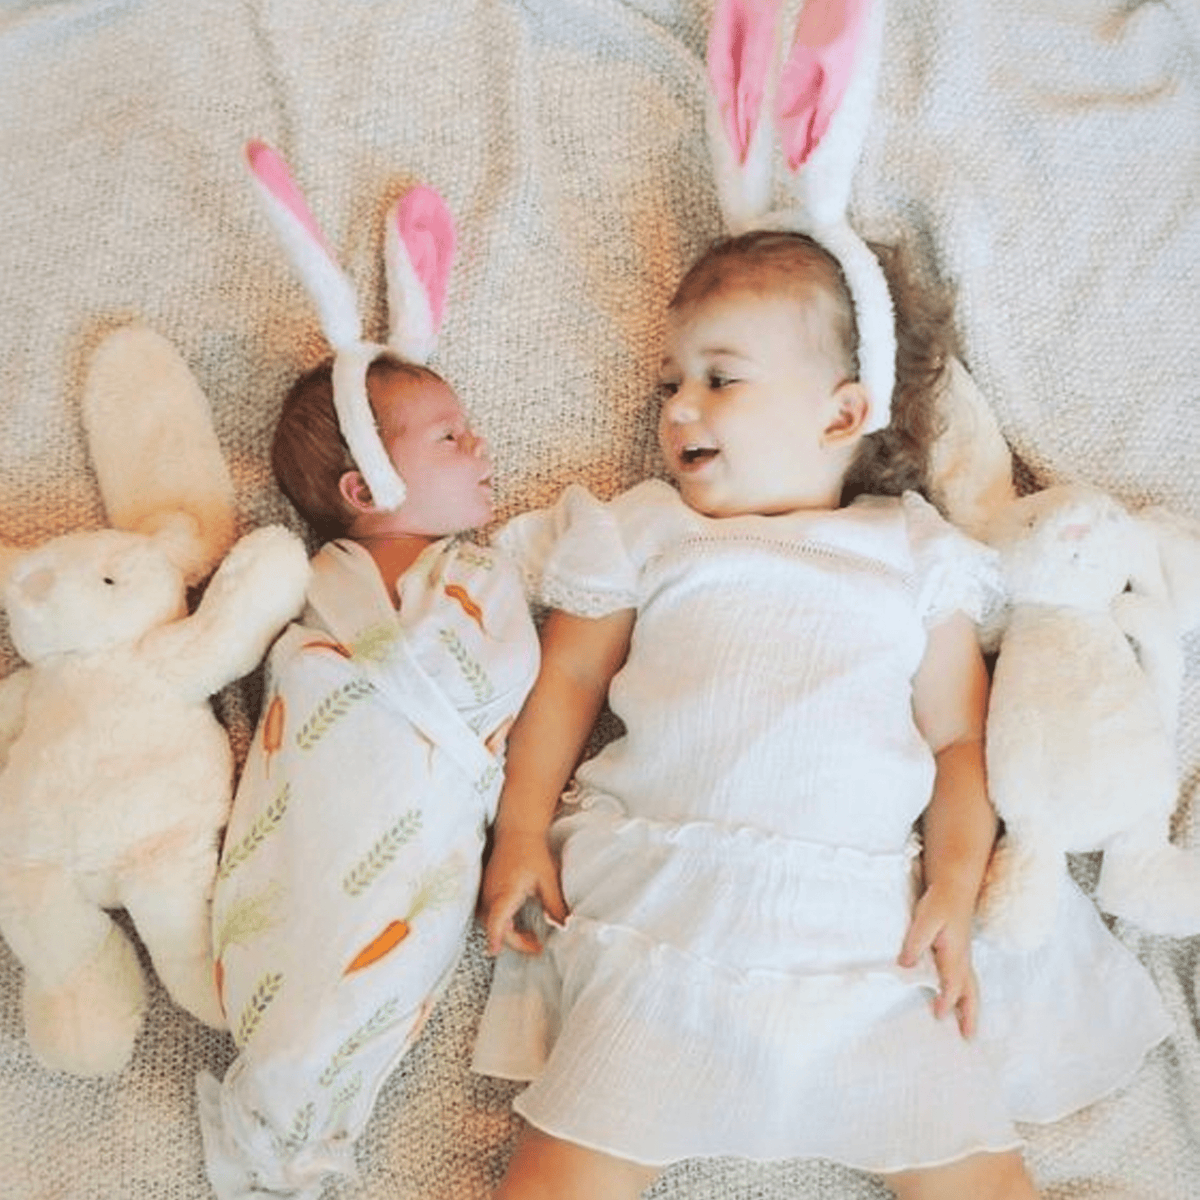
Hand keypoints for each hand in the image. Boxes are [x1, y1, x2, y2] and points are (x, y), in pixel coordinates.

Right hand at [479, 828, 566, 956]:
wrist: (518, 833)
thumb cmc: (532, 853)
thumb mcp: (548, 880)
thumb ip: (555, 906)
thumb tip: (564, 926)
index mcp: (505, 892)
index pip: (496, 920)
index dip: (495, 936)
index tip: (494, 951)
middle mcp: (490, 894)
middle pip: (495, 928)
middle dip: (516, 942)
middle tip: (537, 946)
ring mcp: (485, 893)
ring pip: (492, 922)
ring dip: (509, 933)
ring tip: (531, 935)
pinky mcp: (486, 892)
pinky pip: (490, 914)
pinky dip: (503, 923)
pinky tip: (517, 923)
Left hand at [899, 882, 979, 1038]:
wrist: (954, 886)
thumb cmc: (939, 902)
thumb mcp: (924, 920)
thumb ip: (915, 942)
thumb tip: (905, 965)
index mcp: (954, 953)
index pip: (952, 983)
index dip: (946, 1000)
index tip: (939, 1016)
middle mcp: (963, 958)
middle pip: (970, 992)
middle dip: (970, 1014)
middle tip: (969, 1037)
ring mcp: (964, 956)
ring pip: (971, 987)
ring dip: (970, 1007)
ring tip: (968, 1027)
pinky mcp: (960, 952)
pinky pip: (967, 979)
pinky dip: (967, 994)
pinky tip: (959, 1000)